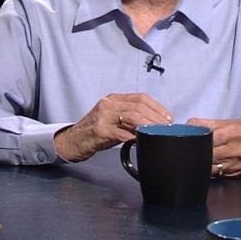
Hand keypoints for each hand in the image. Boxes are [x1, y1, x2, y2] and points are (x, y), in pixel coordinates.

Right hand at [53, 93, 172, 161]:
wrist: (72, 141)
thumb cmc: (94, 132)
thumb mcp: (113, 121)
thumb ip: (130, 119)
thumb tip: (154, 125)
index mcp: (114, 99)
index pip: (141, 98)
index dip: (158, 107)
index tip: (168, 118)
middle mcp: (108, 104)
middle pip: (139, 106)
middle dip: (156, 118)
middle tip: (166, 128)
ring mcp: (103, 116)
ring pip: (132, 117)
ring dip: (148, 126)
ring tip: (157, 133)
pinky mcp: (99, 130)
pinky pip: (122, 133)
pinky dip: (134, 138)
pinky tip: (140, 142)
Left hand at [187, 118, 240, 177]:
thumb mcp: (228, 122)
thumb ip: (207, 124)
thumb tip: (187, 126)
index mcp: (233, 132)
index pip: (208, 136)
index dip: (195, 137)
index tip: (186, 137)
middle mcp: (237, 149)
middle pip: (208, 153)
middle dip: (195, 151)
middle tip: (186, 148)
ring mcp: (237, 164)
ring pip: (210, 166)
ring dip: (200, 162)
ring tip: (193, 157)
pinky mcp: (235, 174)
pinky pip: (216, 173)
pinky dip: (208, 169)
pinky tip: (203, 164)